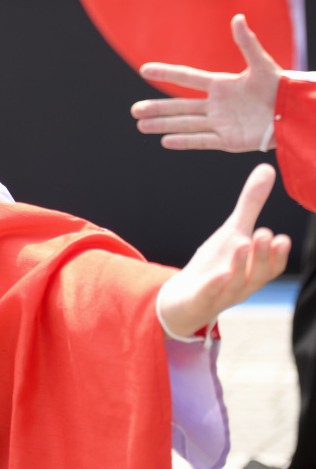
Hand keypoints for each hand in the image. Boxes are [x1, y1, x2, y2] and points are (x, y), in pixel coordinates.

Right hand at [131, 15, 282, 151]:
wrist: (296, 112)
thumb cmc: (281, 86)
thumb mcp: (263, 64)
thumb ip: (247, 43)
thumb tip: (237, 17)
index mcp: (221, 84)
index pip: (188, 78)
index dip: (167, 73)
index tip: (145, 70)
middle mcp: (216, 104)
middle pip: (180, 107)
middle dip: (157, 108)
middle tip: (134, 110)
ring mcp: (220, 123)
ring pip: (185, 124)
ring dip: (163, 125)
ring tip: (141, 126)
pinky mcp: (229, 141)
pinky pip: (202, 141)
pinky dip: (185, 142)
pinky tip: (166, 141)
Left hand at [157, 164, 289, 335]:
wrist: (187, 296)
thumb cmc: (217, 262)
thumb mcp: (233, 231)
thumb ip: (251, 204)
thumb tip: (267, 168)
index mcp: (254, 269)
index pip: (272, 265)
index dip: (278, 254)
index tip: (282, 236)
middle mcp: (243, 284)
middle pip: (257, 273)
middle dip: (261, 255)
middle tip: (264, 233)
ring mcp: (221, 294)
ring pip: (234, 284)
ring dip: (239, 265)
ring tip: (240, 243)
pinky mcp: (199, 300)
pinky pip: (208, 295)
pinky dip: (213, 286)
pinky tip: (216, 275)